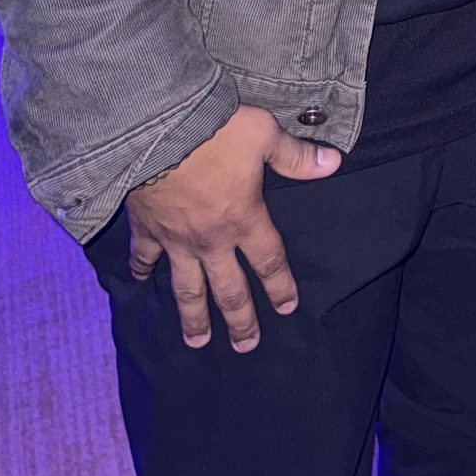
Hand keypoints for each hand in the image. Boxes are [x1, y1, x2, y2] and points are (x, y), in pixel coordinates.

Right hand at [125, 106, 339, 350]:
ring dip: (193, 318)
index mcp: (243, 219)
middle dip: (240, 320)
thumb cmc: (214, 130)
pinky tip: (142, 282)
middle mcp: (211, 239)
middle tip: (247, 346)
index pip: (269, 261)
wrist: (156, 129)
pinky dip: (142, 271)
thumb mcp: (264, 135)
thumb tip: (334, 163)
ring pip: (187, 288)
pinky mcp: (146, 228)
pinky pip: (143, 256)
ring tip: (198, 343)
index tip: (287, 308)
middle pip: (229, 289)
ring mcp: (175, 239)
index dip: (280, 286)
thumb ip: (296, 156)